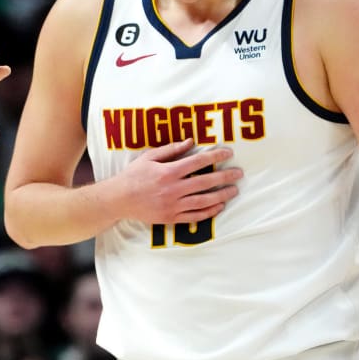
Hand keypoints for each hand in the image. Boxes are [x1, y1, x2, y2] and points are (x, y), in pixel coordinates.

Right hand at [115, 138, 241, 224]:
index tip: (229, 152)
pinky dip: (209, 212)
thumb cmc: (133, 175)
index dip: (216, 155)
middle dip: (225, 176)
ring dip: (221, 195)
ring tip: (234, 191)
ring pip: (204, 201)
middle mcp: (173, 189)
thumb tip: (190, 141)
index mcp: (168, 171)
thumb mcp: (149, 157)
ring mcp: (173, 205)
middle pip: (206, 182)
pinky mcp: (171, 218)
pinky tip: (219, 206)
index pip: (198, 162)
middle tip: (239, 174)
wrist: (118, 200)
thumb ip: (171, 149)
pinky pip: (195, 216)